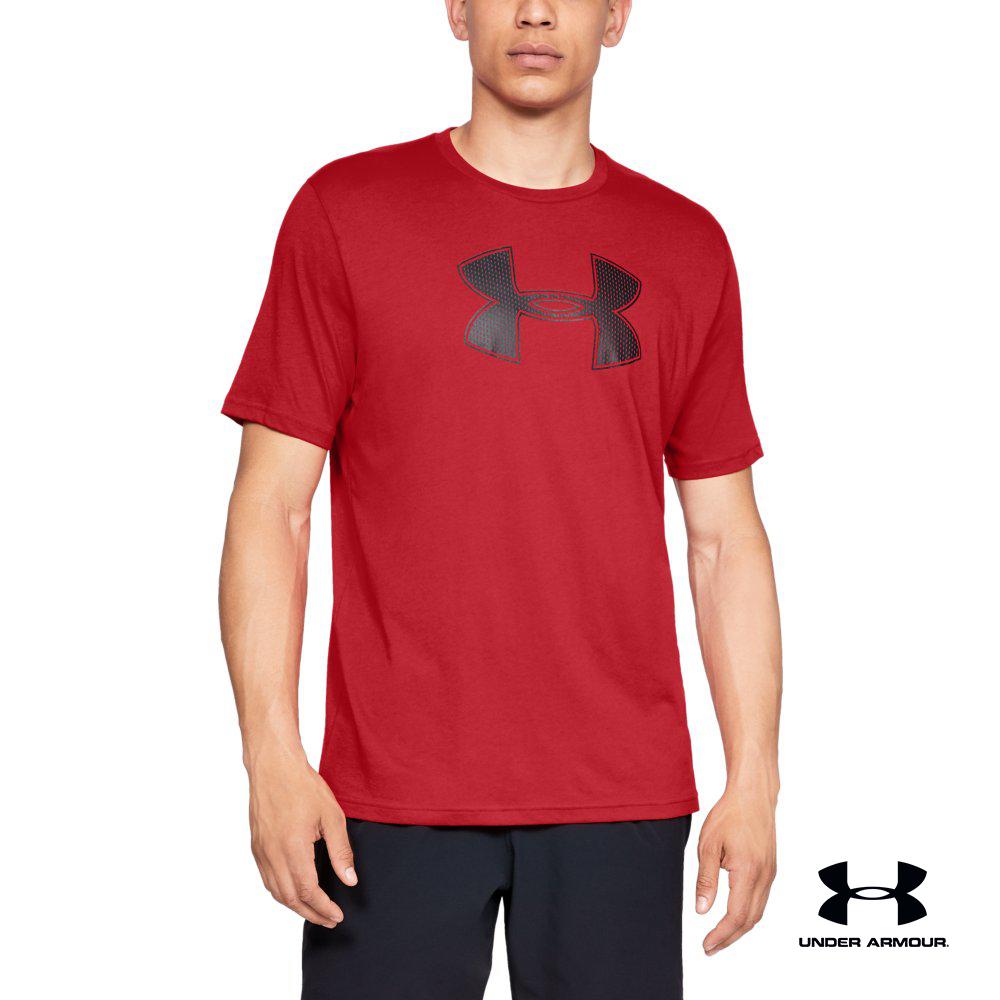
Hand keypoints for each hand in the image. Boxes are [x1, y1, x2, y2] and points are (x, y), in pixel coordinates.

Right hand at [246, 751, 356, 927]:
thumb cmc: (303, 786)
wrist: (273, 766)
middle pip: (290, 898)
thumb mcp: (331, 816)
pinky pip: (267, 879)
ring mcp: (261, 852)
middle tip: (329, 920)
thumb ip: (341, 851)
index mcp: (292, 848)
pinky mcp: (256, 846)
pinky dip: (281, 892)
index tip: (337, 916)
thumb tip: (349, 880)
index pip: (308, 891)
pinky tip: (294, 891)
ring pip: (276, 892)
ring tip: (314, 911)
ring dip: (295, 906)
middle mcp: (272, 854)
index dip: (323, 908)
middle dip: (311, 914)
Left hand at [695, 785, 776, 954]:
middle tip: (710, 947)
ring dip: (739, 928)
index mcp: (748, 872)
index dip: (721, 934)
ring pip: (758, 912)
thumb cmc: (730, 815)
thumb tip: (702, 909)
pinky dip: (748, 914)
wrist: (753, 796)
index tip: (707, 945)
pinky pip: (761, 900)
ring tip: (720, 936)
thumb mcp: (708, 845)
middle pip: (750, 920)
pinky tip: (734, 914)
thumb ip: (706, 879)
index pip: (736, 915)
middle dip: (730, 938)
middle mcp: (764, 877)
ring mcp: (770, 874)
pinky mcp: (771, 869)